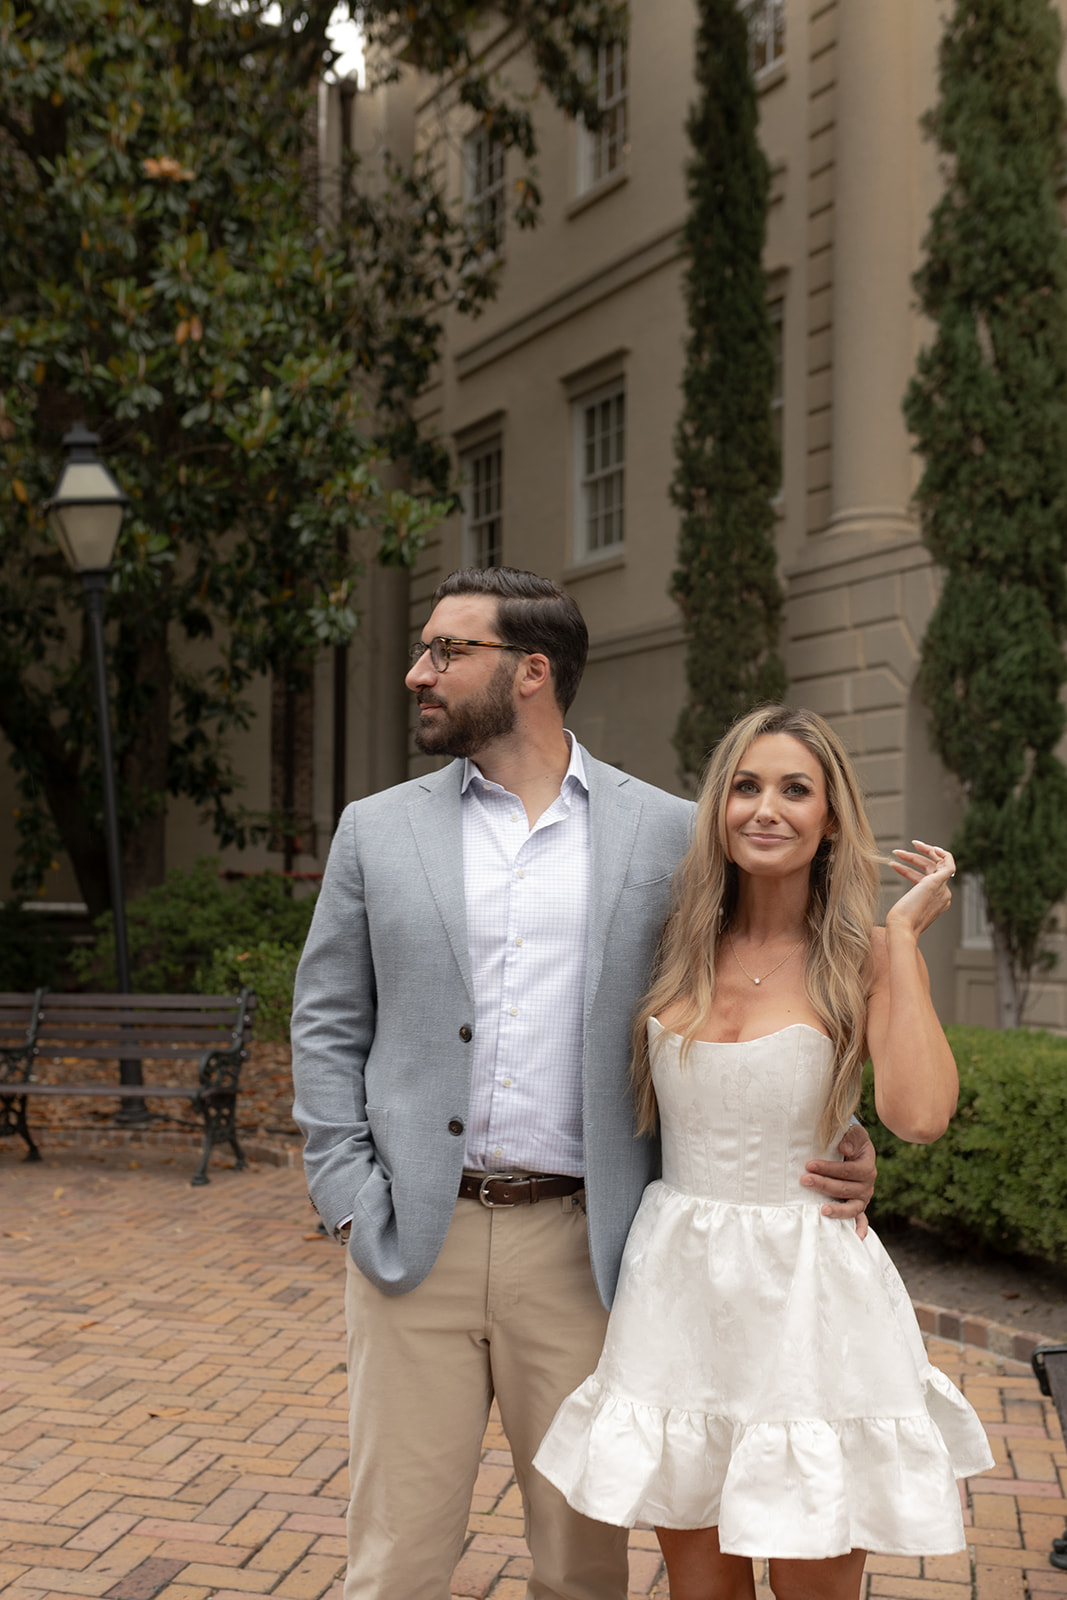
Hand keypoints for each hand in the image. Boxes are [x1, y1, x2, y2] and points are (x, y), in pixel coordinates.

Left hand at [801, 1121, 876, 1238]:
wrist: (854, 1149)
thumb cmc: (850, 1141)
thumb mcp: (854, 1133)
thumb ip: (852, 1137)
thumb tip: (845, 1148)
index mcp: (867, 1167)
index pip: (849, 1170)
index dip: (829, 1168)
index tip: (809, 1165)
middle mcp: (867, 1185)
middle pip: (846, 1188)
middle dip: (824, 1185)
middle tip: (804, 1179)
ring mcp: (863, 1198)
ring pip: (852, 1207)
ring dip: (837, 1209)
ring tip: (822, 1209)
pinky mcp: (858, 1206)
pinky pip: (861, 1220)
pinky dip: (860, 1229)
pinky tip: (856, 1238)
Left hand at [887, 838, 954, 937]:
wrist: (902, 927)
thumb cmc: (899, 922)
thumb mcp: (905, 908)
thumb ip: (909, 899)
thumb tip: (901, 894)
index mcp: (937, 902)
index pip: (926, 879)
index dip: (911, 869)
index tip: (897, 863)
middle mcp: (944, 896)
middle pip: (931, 870)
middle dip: (914, 858)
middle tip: (897, 852)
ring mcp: (943, 889)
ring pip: (936, 864)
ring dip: (918, 853)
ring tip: (897, 852)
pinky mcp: (938, 882)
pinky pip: (948, 863)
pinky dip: (942, 853)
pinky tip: (926, 846)